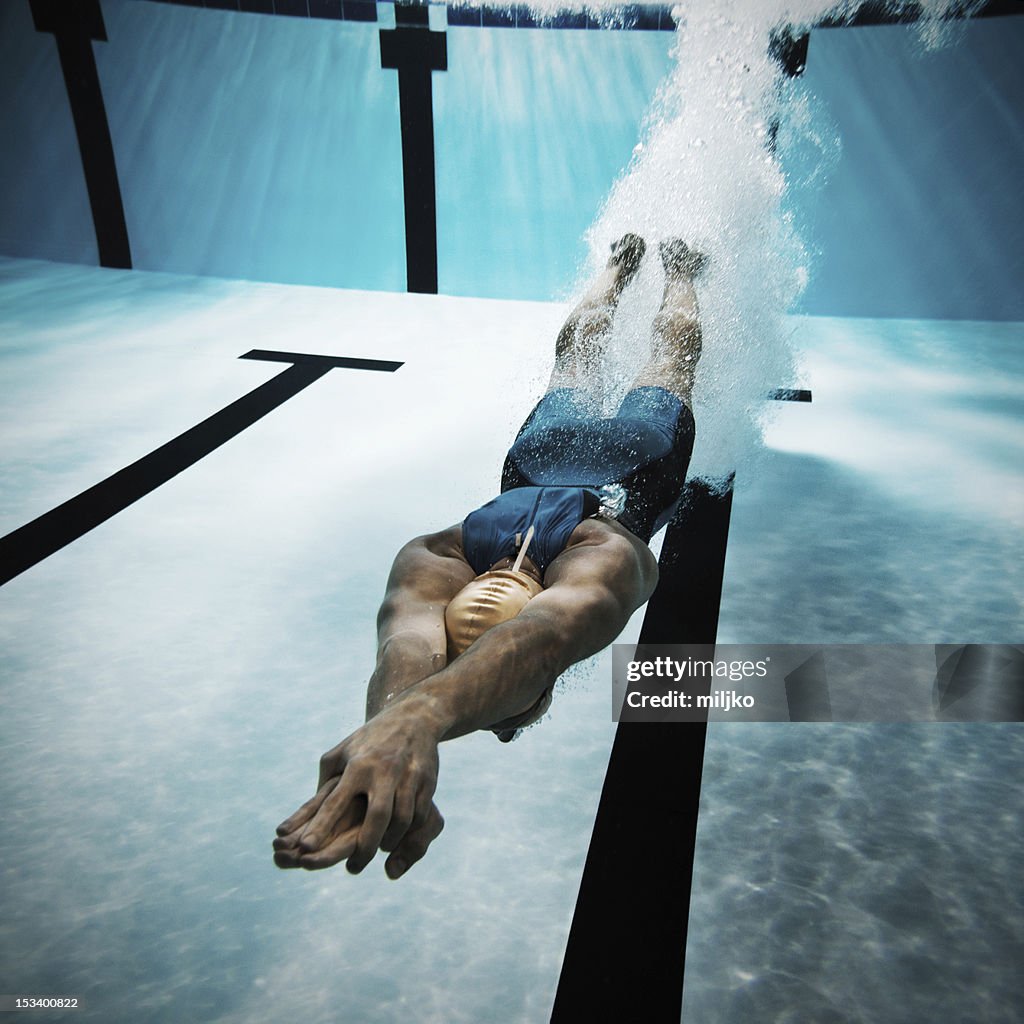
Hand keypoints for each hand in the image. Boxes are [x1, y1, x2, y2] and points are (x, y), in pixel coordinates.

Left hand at [273, 703, 444, 877]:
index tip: (304, 848)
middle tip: (352, 868)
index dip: (321, 826)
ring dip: (388, 842)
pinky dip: (407, 832)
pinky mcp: (427, 780)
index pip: (336, 800)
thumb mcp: (342, 751)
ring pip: (402, 819)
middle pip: (377, 816)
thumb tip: (308, 814)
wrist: (414, 716)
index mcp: (358, 764)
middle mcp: (384, 770)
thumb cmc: (370, 739)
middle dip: (364, 846)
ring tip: (374, 854)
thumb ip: (326, 781)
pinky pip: (419, 815)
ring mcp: (409, 775)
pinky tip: (394, 840)